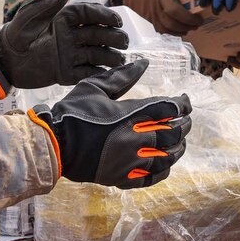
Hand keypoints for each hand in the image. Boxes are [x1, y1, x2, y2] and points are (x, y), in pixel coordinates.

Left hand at [0, 0, 128, 94]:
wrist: (1, 62)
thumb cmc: (12, 36)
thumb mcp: (25, 18)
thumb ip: (44, 5)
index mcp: (63, 20)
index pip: (89, 14)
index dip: (105, 16)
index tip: (116, 20)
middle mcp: (71, 37)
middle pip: (99, 34)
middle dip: (113, 37)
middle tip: (123, 42)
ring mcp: (70, 55)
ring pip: (97, 54)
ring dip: (110, 56)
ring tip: (119, 60)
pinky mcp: (66, 73)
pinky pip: (86, 73)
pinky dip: (98, 74)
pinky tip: (108, 74)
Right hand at [28, 60, 192, 188]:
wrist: (53, 145)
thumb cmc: (73, 113)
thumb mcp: (95, 86)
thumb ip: (122, 76)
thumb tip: (144, 62)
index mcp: (131, 115)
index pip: (169, 108)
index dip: (182, 104)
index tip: (185, 101)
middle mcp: (136, 139)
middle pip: (174, 133)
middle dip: (185, 125)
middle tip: (186, 120)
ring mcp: (130, 162)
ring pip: (167, 157)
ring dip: (178, 148)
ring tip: (180, 142)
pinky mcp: (122, 178)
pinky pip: (151, 178)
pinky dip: (163, 171)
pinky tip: (165, 164)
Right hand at [122, 0, 204, 35]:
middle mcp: (158, 0)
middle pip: (176, 12)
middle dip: (190, 17)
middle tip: (201, 18)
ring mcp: (154, 12)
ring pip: (171, 24)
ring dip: (185, 27)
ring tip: (195, 25)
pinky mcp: (151, 21)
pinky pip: (165, 30)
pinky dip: (176, 32)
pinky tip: (184, 30)